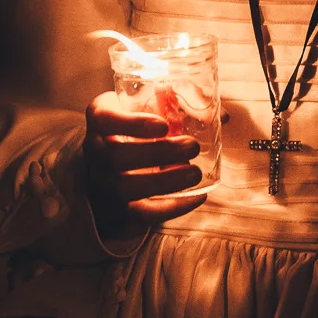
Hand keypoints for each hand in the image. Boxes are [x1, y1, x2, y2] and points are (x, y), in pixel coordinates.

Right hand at [83, 92, 206, 233]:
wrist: (108, 162)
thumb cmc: (133, 126)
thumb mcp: (143, 106)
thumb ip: (177, 104)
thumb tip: (222, 115)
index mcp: (100, 118)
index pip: (103, 119)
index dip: (133, 124)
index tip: (163, 125)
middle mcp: (95, 150)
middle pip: (117, 156)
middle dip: (158, 153)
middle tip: (192, 147)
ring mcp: (104, 181)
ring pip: (126, 187)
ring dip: (165, 182)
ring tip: (195, 173)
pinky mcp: (119, 207)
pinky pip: (142, 213)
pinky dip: (171, 208)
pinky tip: (196, 198)